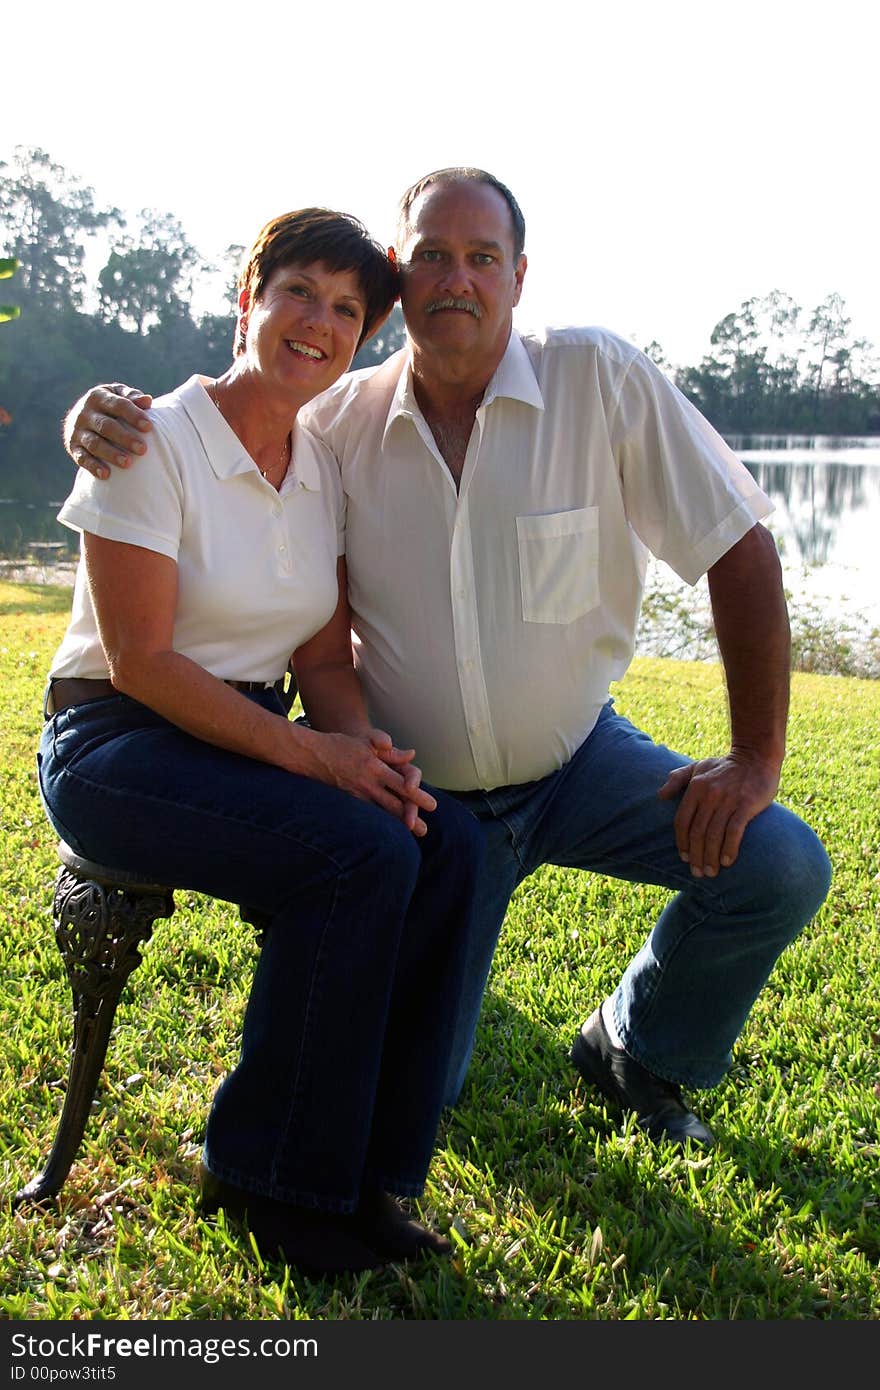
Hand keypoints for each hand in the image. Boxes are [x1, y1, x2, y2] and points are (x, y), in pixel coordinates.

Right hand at [63, 383, 152, 478]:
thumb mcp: (119, 396)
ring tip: (128, 463)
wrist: (82, 415)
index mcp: (98, 396)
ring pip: (94, 443)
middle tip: (143, 449)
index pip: (118, 404)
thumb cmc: (110, 406)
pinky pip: (82, 458)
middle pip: (106, 426)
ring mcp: (77, 431)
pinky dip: (93, 466)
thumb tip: (147, 401)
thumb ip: (132, 397)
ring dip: (111, 454)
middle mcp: (84, 413)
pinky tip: (106, 475)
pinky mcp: (73, 447)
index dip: (133, 415)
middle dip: (125, 438)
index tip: (149, 427)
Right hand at [311, 730, 435, 835]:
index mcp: (375, 768)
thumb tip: (411, 754)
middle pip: (393, 804)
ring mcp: (356, 795)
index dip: (417, 796)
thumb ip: (390, 751)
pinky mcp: (348, 801)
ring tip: (411, 835)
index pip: (401, 784)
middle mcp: (367, 784)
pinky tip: (387, 831)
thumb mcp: (367, 741)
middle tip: (425, 830)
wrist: (312, 754)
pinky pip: (367, 814)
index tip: (432, 805)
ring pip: (380, 813)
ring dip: (396, 824)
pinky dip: (379, 822)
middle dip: (410, 817)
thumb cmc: (342, 745)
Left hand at [657, 752, 780, 876]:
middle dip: (696, 856)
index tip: (684, 858)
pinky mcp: (747, 804)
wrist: (757, 756)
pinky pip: (735, 830)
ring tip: (711, 872)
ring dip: (711, 857)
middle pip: (697, 832)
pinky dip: (729, 848)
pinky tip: (727, 861)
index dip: (681, 842)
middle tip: (698, 873)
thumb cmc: (725, 766)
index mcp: (696, 787)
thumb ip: (677, 779)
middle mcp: (710, 794)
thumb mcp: (698, 767)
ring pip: (714, 834)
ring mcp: (728, 799)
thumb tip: (659, 796)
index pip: (682, 820)